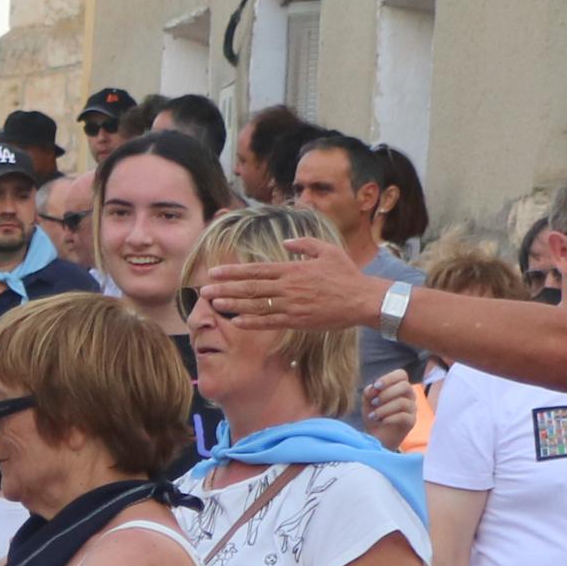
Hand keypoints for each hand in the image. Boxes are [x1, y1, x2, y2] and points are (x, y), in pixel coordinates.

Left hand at [191, 235, 382, 333]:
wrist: (362, 299)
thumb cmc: (346, 274)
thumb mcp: (327, 250)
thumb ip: (304, 244)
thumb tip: (286, 243)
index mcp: (292, 269)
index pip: (255, 270)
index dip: (232, 272)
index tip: (214, 272)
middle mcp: (288, 287)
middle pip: (249, 288)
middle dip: (224, 289)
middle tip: (203, 291)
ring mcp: (292, 305)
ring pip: (256, 306)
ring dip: (233, 305)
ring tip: (214, 305)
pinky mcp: (298, 321)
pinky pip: (270, 322)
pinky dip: (252, 322)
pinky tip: (236, 322)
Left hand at [363, 367, 419, 448]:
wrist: (376, 436)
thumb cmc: (374, 415)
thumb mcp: (367, 402)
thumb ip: (369, 392)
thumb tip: (373, 388)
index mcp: (399, 387)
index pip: (401, 374)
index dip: (389, 378)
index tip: (376, 386)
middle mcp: (409, 395)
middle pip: (405, 386)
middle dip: (386, 393)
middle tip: (373, 403)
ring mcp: (412, 408)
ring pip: (402, 402)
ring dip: (384, 409)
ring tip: (372, 416)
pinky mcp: (411, 421)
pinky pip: (403, 416)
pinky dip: (389, 418)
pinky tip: (381, 421)